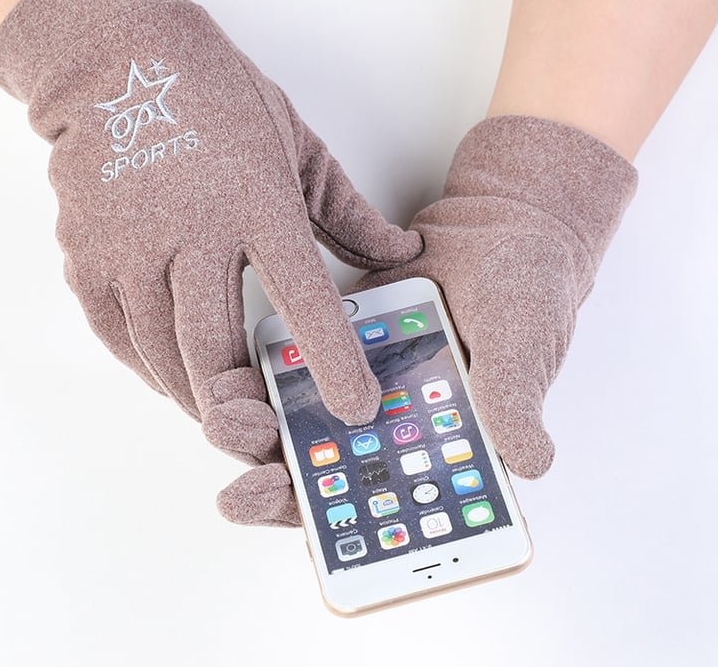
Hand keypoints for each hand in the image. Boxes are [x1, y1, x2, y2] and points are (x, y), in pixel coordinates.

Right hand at [0, 0, 421, 445]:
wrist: (119, 62)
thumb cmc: (220, 101)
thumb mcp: (299, 147)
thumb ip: (351, 213)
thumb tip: (403, 254)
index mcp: (256, 203)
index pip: (302, 298)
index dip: (332, 361)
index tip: (354, 408)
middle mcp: (191, 230)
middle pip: (214, 347)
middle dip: (242, 404)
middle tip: (266, 428)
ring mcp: (129, 246)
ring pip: (162, 352)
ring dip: (195, 395)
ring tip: (222, 412)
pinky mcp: (86, 254)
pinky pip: (117, 335)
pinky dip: (148, 366)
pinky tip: (172, 375)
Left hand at [214, 116, 636, 525]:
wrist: (500, 223)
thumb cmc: (526, 291)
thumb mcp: (522, 345)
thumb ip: (514, 401)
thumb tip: (532, 463)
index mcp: (447, 447)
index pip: (398, 508)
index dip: (357, 536)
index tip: (317, 538)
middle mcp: (399, 426)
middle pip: (336, 476)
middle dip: (285, 488)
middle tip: (248, 489)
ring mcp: (363, 383)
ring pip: (305, 425)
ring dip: (264, 432)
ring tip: (231, 424)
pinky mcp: (339, 341)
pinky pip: (297, 366)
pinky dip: (267, 376)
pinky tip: (236, 377)